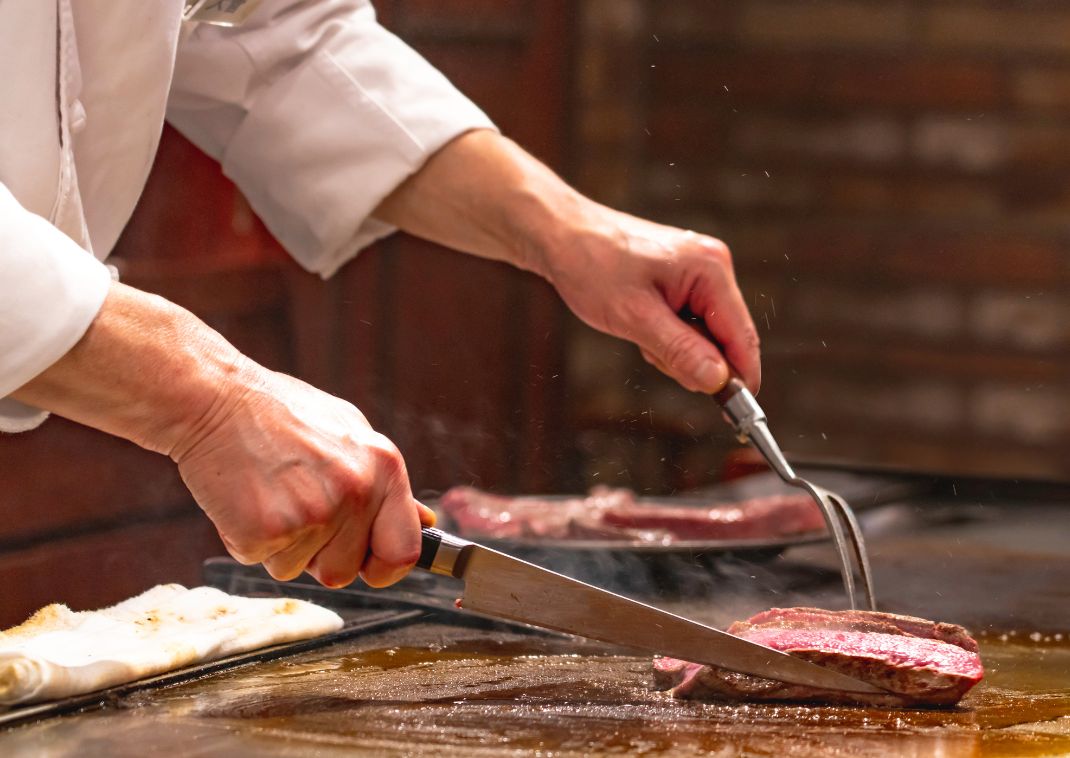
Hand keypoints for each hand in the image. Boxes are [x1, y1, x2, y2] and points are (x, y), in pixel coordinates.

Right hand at [171, 364, 434, 587]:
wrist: (214, 399)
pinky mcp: (267, 531)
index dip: (385, 567)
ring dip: (283, 546)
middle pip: (345, 571)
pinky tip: (246, 498)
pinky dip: (249, 539)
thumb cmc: (280, 415)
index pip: (405, 550)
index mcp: (384, 467)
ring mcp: (313, 513)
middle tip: (296, 506)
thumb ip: (386, 483)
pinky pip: (263, 563)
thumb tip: (424, 522)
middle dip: (320, 554)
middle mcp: (356, 492)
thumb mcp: (349, 432)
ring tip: (270, 493)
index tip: (369, 565)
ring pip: (300, 570)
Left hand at [372, 131, 758, 394]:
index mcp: (710, 269)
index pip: (742, 336)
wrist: (560, 236)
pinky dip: (666, 335)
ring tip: (637, 330)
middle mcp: (712, 267)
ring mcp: (698, 272)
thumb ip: (680, 351)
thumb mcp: (634, 318)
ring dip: (675, 349)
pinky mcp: (682, 280)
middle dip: (694, 360)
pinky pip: (688, 323)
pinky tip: (638, 323)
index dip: (742, 379)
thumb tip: (719, 382)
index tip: (739, 416)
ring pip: (704, 335)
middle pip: (725, 338)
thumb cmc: (591, 267)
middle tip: (651, 353)